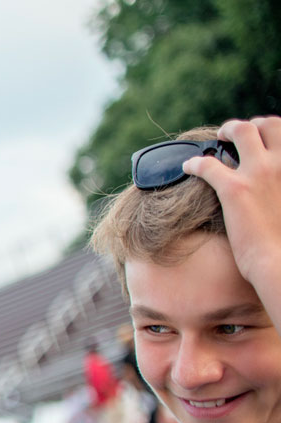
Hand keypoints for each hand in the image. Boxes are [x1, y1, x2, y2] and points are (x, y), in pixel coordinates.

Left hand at [183, 116, 280, 288]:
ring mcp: (260, 173)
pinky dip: (195, 163)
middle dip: (248, 125)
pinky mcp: (235, 189)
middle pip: (266, 124)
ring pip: (239, 131)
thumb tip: (273, 185)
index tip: (259, 141)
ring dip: (224, 131)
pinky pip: (207, 164)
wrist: (280, 261)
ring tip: (213, 140)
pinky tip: (187, 167)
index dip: (269, 133)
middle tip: (232, 135)